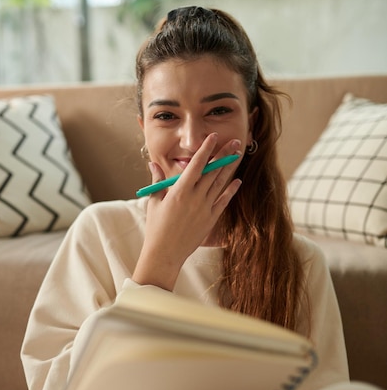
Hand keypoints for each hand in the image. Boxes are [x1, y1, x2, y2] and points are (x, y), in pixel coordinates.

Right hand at [132, 134, 241, 290]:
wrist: (165, 253)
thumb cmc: (156, 227)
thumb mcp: (154, 201)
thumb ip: (158, 181)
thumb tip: (152, 163)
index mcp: (180, 191)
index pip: (196, 164)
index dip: (206, 149)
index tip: (213, 136)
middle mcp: (195, 197)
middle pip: (213, 171)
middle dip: (224, 154)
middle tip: (234, 141)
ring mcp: (205, 208)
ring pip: (220, 183)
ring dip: (229, 167)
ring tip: (237, 155)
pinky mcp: (210, 219)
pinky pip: (223, 201)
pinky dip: (231, 190)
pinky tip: (237, 180)